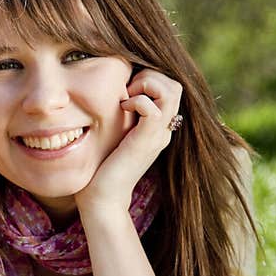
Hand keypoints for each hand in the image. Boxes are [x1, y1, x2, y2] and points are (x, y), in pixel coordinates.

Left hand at [75, 68, 182, 216]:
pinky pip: (153, 108)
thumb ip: (120, 115)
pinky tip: (122, 108)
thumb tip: (111, 93)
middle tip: (125, 90)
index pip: (169, 87)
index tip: (124, 88)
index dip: (148, 78)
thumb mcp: (114, 134)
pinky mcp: (147, 141)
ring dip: (146, 84)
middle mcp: (163, 129)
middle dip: (149, 76)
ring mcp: (158, 135)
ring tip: (126, 97)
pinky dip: (137, 100)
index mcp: (157, 126)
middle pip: (175, 85)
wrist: (102, 199)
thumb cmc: (101, 169)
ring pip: (171, 90)